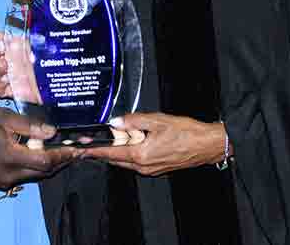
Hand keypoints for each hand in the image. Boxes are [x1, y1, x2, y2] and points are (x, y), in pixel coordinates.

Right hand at [0, 32, 42, 103]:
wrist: (50, 77)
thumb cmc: (42, 57)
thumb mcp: (36, 42)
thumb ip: (28, 36)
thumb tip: (27, 28)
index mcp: (3, 47)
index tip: (1, 37)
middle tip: (2, 49)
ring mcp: (2, 76)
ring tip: (5, 66)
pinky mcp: (8, 91)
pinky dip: (2, 87)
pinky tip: (10, 83)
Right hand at [0, 108, 81, 188]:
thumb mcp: (3, 118)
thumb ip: (29, 125)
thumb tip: (52, 132)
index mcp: (10, 157)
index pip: (45, 160)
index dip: (63, 156)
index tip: (78, 149)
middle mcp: (9, 174)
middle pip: (44, 172)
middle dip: (62, 161)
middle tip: (77, 151)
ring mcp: (4, 180)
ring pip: (36, 175)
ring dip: (51, 164)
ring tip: (65, 152)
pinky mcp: (0, 181)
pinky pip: (25, 175)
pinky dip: (37, 166)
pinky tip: (43, 154)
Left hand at [84, 113, 227, 175]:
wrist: (207, 145)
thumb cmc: (187, 133)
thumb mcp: (158, 120)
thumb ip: (134, 120)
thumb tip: (116, 122)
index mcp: (141, 155)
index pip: (111, 152)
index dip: (94, 150)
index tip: (82, 149)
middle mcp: (144, 166)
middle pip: (115, 159)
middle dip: (102, 151)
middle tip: (90, 144)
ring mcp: (150, 170)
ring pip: (125, 162)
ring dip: (116, 152)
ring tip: (109, 140)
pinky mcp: (157, 168)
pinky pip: (136, 163)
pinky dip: (129, 154)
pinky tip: (131, 143)